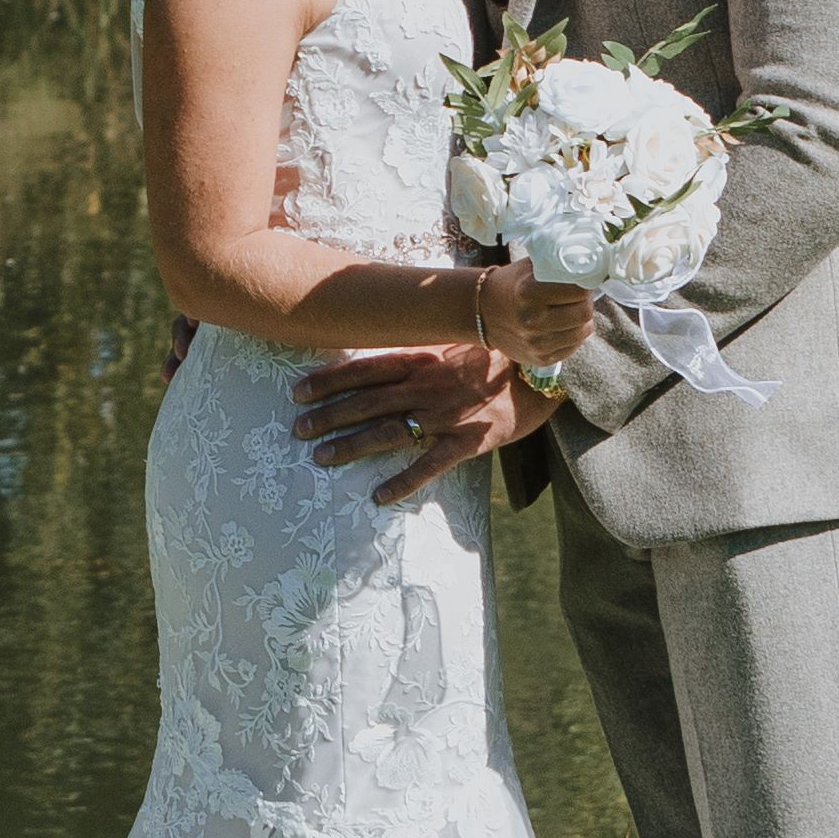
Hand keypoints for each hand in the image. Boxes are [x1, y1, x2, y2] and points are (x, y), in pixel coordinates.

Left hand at [290, 337, 544, 507]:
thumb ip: (415, 348)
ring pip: (387, 432)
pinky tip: (379, 497)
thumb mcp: (450, 341)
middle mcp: (426, 385)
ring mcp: (445, 414)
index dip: (327, 381)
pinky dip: (402, 482)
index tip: (298, 392)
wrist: (541, 371)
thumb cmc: (493, 353)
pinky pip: (429, 466)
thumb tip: (376, 351)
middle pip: (365, 402)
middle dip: (327, 416)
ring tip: (321, 457)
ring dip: (351, 446)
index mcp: (420, 357)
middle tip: (297, 430)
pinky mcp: (468, 441)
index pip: (362, 369)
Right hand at [474, 250, 596, 366]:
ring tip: (571, 309)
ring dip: (583, 319)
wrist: (484, 312)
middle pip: (584, 312)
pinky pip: (573, 347)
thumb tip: (591, 262)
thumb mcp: (530, 266)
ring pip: (583, 331)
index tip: (582, 280)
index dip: (585, 283)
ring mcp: (536, 343)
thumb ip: (557, 263)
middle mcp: (532, 321)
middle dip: (586, 301)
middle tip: (579, 295)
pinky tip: (562, 325)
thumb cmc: (512, 283)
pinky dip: (573, 334)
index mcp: (529, 292)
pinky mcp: (541, 359)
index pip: (579, 290)